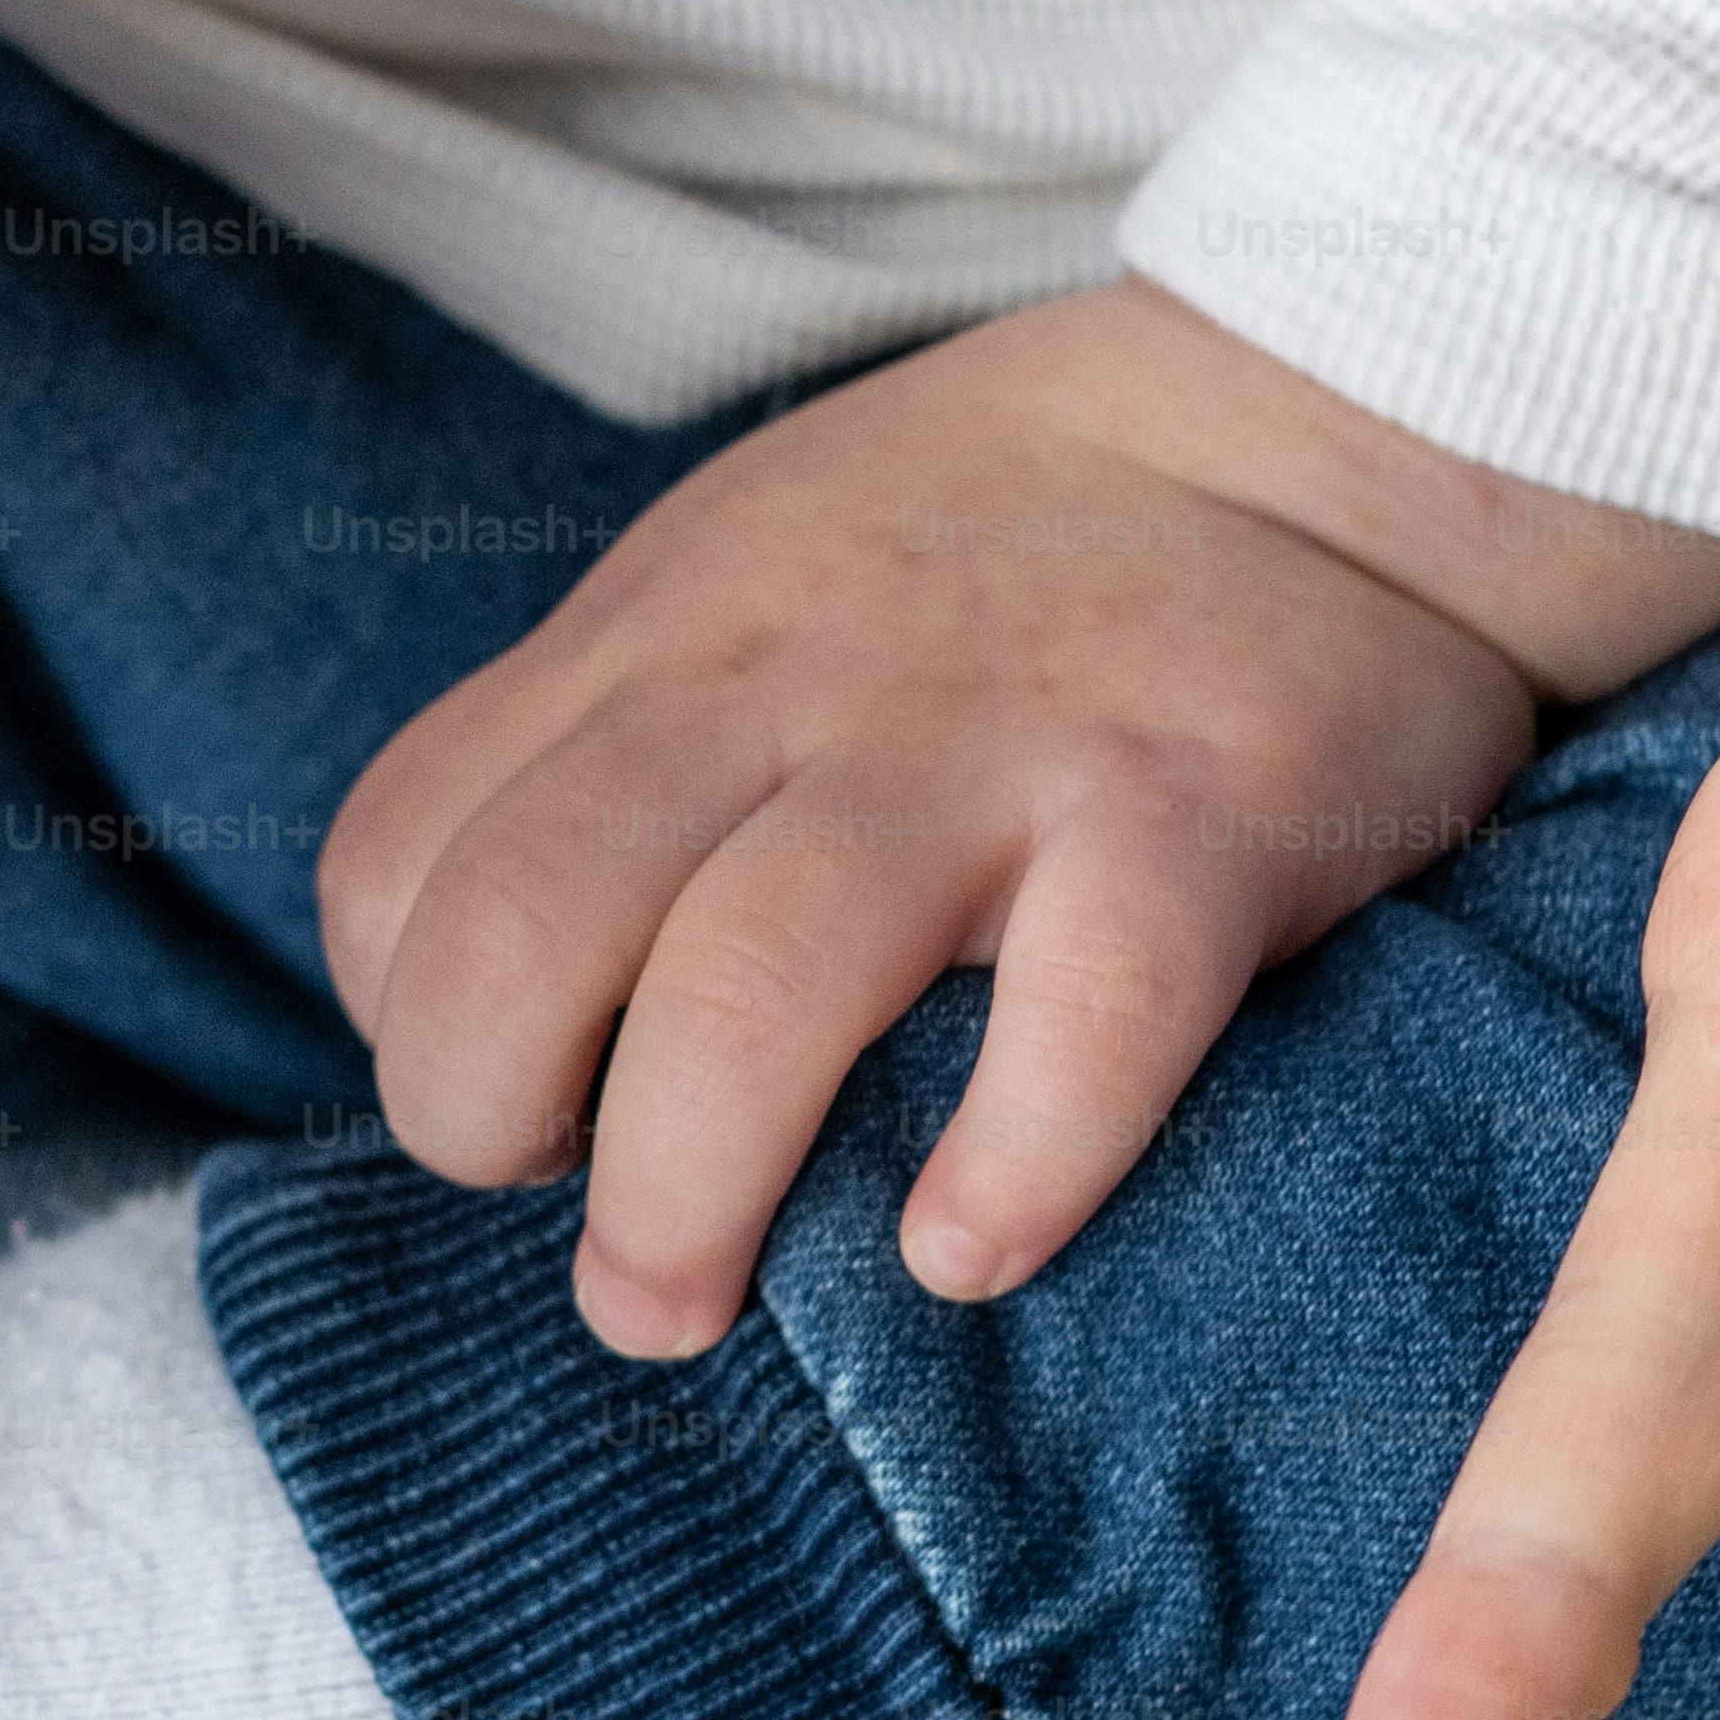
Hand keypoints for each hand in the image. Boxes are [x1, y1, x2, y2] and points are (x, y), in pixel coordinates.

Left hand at [322, 277, 1719, 1355]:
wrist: (1316, 417)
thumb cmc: (1001, 559)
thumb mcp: (741, 585)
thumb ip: (620, 756)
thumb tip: (509, 1015)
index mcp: (655, 642)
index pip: (402, 862)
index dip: (415, 1031)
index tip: (532, 1112)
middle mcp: (782, 681)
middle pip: (522, 929)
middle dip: (490, 1130)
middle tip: (599, 1261)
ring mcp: (986, 743)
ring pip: (747, 990)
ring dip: (682, 1194)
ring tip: (698, 1302)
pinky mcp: (1195, 810)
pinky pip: (1083, 1017)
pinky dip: (1011, 1169)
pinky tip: (968, 1252)